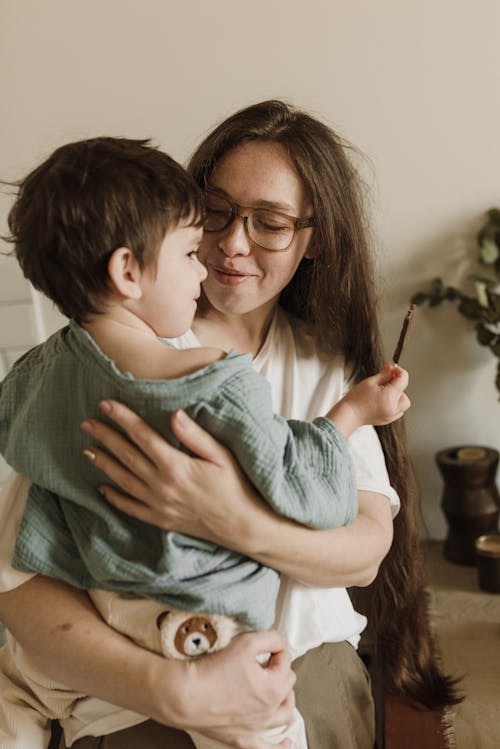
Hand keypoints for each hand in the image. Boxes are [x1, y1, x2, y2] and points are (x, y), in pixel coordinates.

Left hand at [81, 401, 264, 546]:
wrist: (242, 525)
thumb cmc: (236, 486)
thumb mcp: (221, 455)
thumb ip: (195, 435)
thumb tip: (174, 414)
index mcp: (176, 465)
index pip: (142, 436)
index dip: (123, 418)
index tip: (105, 404)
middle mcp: (162, 485)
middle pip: (127, 455)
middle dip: (105, 437)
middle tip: (86, 423)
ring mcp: (158, 504)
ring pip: (123, 480)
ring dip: (104, 464)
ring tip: (87, 450)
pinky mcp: (160, 519)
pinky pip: (131, 508)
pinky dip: (114, 498)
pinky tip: (102, 488)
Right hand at [177, 630, 295, 747]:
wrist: (186, 695)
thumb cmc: (214, 671)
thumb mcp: (245, 643)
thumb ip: (270, 638)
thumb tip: (281, 642)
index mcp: (274, 687)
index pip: (286, 661)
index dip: (276, 649)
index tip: (265, 647)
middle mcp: (270, 710)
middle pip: (287, 685)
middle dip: (279, 670)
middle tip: (266, 662)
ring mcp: (257, 728)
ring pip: (284, 715)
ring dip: (285, 700)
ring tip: (279, 690)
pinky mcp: (243, 740)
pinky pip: (268, 748)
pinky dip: (280, 745)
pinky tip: (286, 742)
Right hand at [327, 364, 409, 435]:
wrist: (349, 414)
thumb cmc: (356, 400)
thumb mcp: (370, 382)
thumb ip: (384, 374)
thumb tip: (391, 368)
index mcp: (389, 397)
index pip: (403, 380)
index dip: (399, 371)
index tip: (392, 369)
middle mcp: (393, 408)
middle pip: (405, 393)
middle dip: (398, 386)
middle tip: (386, 383)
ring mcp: (391, 416)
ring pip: (403, 403)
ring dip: (397, 396)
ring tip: (383, 393)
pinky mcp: (387, 420)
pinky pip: (398, 411)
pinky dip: (394, 405)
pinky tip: (382, 401)